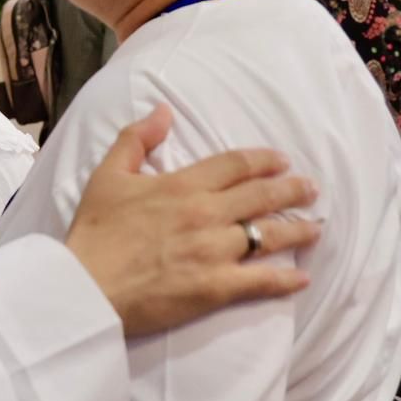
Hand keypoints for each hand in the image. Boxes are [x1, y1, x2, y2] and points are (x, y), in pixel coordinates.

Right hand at [65, 105, 320, 337]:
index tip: (282, 161)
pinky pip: (262, 281)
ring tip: (315, 228)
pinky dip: (285, 279)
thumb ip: (135, 139)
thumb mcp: (107, 175)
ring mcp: (215, 252)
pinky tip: (302, 278)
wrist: (86, 286)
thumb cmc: (94, 232)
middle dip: (292, 190)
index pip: (235, 165)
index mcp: (182, 185)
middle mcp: (206, 214)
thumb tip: (164, 111)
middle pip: (262, 196)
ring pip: (269, 236)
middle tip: (310, 189)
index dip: (263, 161)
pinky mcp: (216, 288)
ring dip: (298, 230)